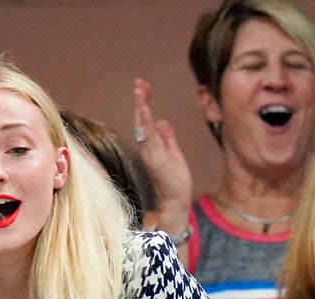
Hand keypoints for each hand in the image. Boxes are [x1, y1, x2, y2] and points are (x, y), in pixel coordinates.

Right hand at [133, 78, 192, 234]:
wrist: (175, 199)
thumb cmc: (175, 181)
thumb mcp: (174, 153)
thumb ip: (168, 137)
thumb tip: (163, 120)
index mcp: (153, 146)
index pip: (147, 121)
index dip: (145, 104)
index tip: (145, 88)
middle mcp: (148, 147)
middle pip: (142, 119)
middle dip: (141, 100)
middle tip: (139, 82)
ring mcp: (149, 151)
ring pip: (143, 124)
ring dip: (141, 105)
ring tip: (140, 89)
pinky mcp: (154, 155)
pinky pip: (148, 134)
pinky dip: (145, 120)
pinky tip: (144, 108)